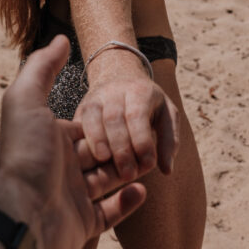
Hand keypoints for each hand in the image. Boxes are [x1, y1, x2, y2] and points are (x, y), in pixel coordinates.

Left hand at [0, 36, 146, 248]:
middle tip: (144, 140)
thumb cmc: (24, 152)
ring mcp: (72, 198)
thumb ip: (42, 67)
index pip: (88, 125)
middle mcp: (61, 167)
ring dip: (131, 170)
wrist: (17, 214)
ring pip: (109, 180)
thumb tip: (60, 38)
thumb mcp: (26, 99)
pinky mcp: (83, 225)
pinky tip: (141, 189)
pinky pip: (111, 213)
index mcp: (52, 140)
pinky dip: (128, 201)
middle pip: (102, 152)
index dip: (108, 120)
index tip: (130, 110)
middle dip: (124, 145)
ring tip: (149, 162)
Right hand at [75, 57, 179, 182]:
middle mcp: (116, 90)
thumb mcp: (167, 114)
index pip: (138, 116)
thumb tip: (167, 170)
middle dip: (121, 148)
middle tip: (128, 174)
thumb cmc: (148, 104)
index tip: (148, 165)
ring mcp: (97, 96)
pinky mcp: (83, 106)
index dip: (142, 141)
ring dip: (99, 142)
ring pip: (94, 117)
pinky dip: (84, 139)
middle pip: (115, 118)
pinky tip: (90, 157)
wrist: (120, 74)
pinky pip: (79, 121)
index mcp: (140, 91)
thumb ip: (169, 140)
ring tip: (106, 164)